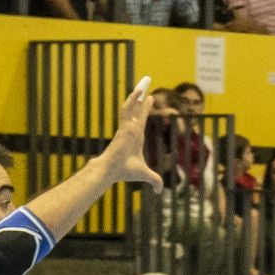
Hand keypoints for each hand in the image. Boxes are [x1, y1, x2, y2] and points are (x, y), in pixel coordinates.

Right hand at [100, 77, 164, 191]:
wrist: (113, 170)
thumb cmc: (125, 172)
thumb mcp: (146, 175)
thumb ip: (155, 180)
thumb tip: (160, 191)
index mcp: (136, 137)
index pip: (142, 119)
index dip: (146, 109)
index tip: (150, 98)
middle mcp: (132, 129)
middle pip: (138, 109)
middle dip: (143, 97)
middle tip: (147, 85)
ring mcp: (127, 127)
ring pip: (133, 107)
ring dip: (139, 94)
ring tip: (144, 83)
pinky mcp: (124, 127)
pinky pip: (127, 110)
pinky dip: (132, 100)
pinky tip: (138, 91)